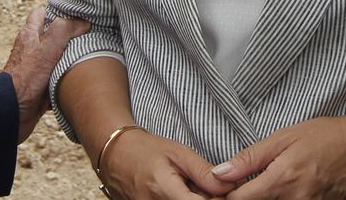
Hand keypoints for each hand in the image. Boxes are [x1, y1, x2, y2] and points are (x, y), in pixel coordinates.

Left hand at [1, 5, 88, 140]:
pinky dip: (67, 84)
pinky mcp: (40, 90)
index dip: (57, 11)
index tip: (76, 14)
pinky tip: (80, 84)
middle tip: (88, 37)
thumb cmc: (24, 80)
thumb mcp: (47, 47)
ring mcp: (36, 71)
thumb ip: (64, 29)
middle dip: (69, 38)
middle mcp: (32, 51)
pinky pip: (58, 83)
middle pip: (52, 38)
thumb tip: (83, 23)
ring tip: (89, 59)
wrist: (11, 113)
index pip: (41, 14)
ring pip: (57, 60)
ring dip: (71, 62)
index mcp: (30, 36)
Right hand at [96, 127, 235, 199]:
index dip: (218, 199)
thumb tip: (229, 186)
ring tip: (191, 188)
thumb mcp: (178, 153)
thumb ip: (203, 172)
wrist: (115, 156)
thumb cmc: (146, 150)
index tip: (225, 188)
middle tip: (208, 187)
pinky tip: (183, 193)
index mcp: (164, 190)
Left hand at [211, 111, 345, 199]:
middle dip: (249, 197)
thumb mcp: (284, 137)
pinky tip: (289, 190)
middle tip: (250, 184)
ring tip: (273, 184)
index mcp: (282, 180)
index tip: (226, 186)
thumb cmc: (326, 136)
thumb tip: (220, 173)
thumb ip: (250, 158)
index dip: (228, 194)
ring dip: (268, 199)